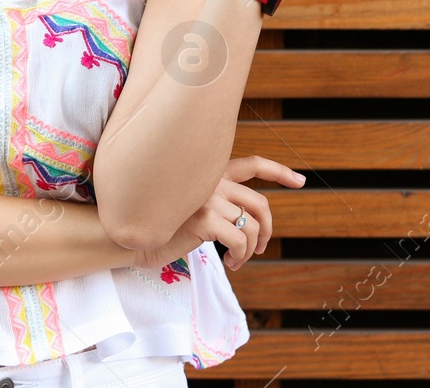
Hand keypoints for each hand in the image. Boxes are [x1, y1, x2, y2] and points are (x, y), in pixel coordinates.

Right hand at [130, 155, 305, 274]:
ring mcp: (206, 196)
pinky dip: (241, 256)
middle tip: (261, 247)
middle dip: (268, 229)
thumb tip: (250, 223)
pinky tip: (230, 263)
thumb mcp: (191, 209)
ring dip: (250, 250)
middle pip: (260, 203)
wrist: (129, 236)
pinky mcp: (203, 217)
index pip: (252, 165)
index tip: (300, 181)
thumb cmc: (160, 227)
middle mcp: (210, 179)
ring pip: (252, 226)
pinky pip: (240, 241)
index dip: (279, 172)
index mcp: (209, 174)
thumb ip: (216, 204)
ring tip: (236, 260)